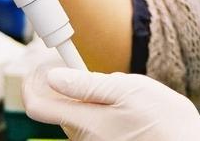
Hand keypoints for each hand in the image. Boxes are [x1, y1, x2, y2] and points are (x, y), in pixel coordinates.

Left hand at [22, 66, 199, 140]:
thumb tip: (53, 77)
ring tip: (123, 94)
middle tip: (97, 75)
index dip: (34, 82)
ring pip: (79, 116)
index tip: (46, 66)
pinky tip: (128, 109)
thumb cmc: (165, 121)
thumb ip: (88, 85)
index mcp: (85, 122)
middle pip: (60, 109)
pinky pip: (94, 127)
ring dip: (91, 100)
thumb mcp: (129, 89)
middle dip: (73, 88)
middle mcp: (83, 140)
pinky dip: (103, 113)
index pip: (37, 105)